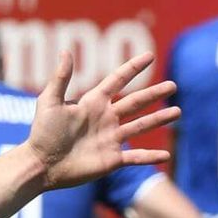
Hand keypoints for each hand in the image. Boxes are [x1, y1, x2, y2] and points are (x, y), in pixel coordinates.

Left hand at [28, 51, 176, 189]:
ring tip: (177, 112)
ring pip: (141, 126)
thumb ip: (60, 79)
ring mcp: (110, 139)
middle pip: (135, 102)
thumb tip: (65, 51)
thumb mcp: (49, 103)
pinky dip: (150, 157)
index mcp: (93, 103)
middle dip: (154, 94)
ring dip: (159, 120)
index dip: (132, 68)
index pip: (117, 81)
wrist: (40, 165)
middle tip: (173, 85)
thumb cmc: (41, 134)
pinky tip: (166, 156)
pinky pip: (135, 157)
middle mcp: (105, 119)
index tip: (149, 56)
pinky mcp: (111, 160)